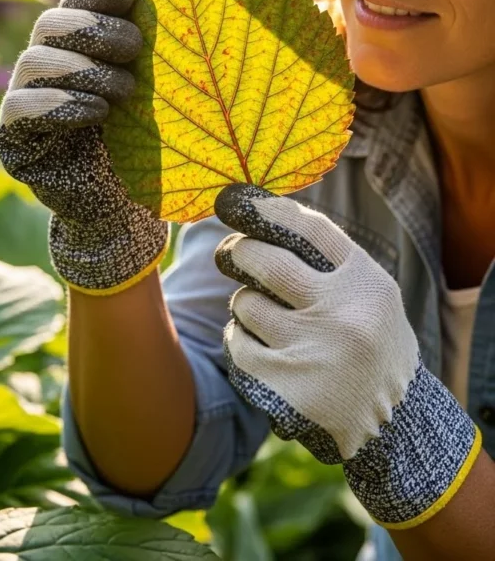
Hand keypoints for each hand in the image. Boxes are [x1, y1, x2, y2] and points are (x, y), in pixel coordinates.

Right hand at [0, 0, 168, 295]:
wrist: (124, 208)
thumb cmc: (147, 142)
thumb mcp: (159, 90)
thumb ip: (158, 48)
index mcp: (77, 45)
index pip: (77, 2)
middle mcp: (44, 65)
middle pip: (51, 24)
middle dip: (95, 29)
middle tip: (136, 47)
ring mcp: (24, 100)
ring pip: (34, 61)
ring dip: (84, 69)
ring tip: (126, 90)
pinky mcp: (14, 139)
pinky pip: (20, 108)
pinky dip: (59, 104)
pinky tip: (97, 112)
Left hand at [214, 184, 481, 529]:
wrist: (394, 423)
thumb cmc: (371, 343)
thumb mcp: (371, 295)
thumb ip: (330, 261)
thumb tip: (265, 215)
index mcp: (366, 283)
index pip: (311, 230)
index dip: (271, 211)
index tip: (244, 204)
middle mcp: (342, 315)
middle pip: (268, 263)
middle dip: (242, 252)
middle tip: (234, 251)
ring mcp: (312, 352)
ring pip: (247, 304)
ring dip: (245, 302)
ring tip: (261, 312)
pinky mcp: (284, 386)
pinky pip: (238, 343)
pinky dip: (239, 337)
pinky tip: (257, 343)